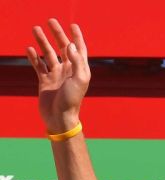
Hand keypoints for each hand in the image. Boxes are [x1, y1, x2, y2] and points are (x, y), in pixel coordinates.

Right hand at [27, 19, 90, 133]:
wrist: (60, 117)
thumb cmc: (72, 100)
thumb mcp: (79, 79)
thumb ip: (77, 61)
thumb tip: (70, 45)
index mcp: (80, 70)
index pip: (79, 49)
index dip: (77, 37)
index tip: (73, 25)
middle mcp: (68, 71)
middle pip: (63, 48)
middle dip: (57, 34)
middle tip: (50, 21)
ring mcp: (56, 76)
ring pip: (49, 54)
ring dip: (43, 42)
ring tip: (36, 29)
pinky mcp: (45, 81)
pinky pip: (38, 65)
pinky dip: (34, 57)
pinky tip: (29, 49)